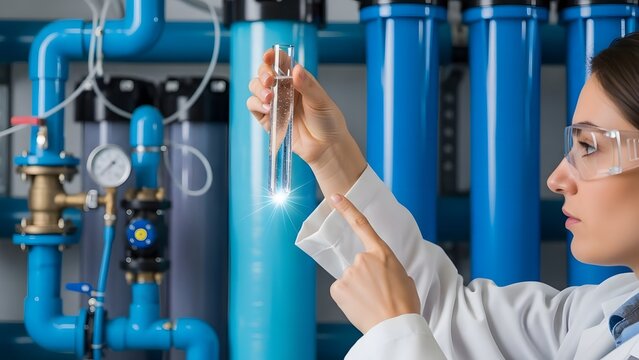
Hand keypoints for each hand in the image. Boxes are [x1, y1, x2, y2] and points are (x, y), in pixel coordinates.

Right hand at [247, 49, 366, 196]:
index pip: (282, 63)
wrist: (326, 147)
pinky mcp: (269, 119)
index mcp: (298, 80)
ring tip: (269, 98)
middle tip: (269, 81)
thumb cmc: (328, 122)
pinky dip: (256, 105)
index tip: (268, 56)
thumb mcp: (321, 101)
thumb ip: (307, 85)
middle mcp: (284, 90)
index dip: (273, 56)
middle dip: (263, 74)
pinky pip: (253, 107)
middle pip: (264, 73)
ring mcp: (275, 104)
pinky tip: (267, 108)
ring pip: (256, 88)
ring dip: (258, 90)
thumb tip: (296, 69)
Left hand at [328, 193, 420, 333]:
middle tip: (378, 293)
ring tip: (372, 302)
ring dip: (358, 289)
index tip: (335, 197)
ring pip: (350, 279)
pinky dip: (349, 298)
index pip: (361, 224)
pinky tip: (361, 306)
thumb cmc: (405, 305)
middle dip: (365, 277)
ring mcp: (349, 272)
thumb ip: (389, 268)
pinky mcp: (339, 288)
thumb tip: (380, 274)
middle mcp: (363, 259)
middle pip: (358, 264)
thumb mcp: (404, 277)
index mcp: (382, 253)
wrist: (396, 326)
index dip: (347, 209)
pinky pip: (341, 291)